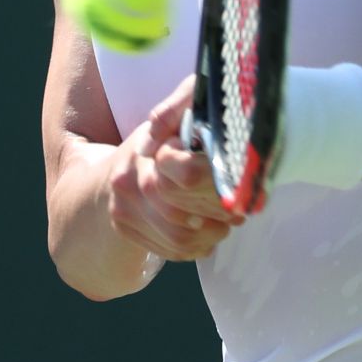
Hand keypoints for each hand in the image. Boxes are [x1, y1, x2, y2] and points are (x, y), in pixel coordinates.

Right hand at [107, 76, 243, 261]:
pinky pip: (169, 251)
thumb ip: (177, 110)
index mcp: (144, 151)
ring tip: (227, 221)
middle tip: (239, 208)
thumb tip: (173, 127)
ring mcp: (123, 210)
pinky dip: (197, 247)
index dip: (219, 182)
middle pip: (183, 215)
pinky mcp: (126, 230)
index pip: (189, 175)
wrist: (122, 163)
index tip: (236, 180)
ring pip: (178, 238)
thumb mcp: (180, 110)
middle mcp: (126, 183)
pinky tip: (210, 234)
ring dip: (212, 235)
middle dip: (218, 215)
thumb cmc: (164, 136)